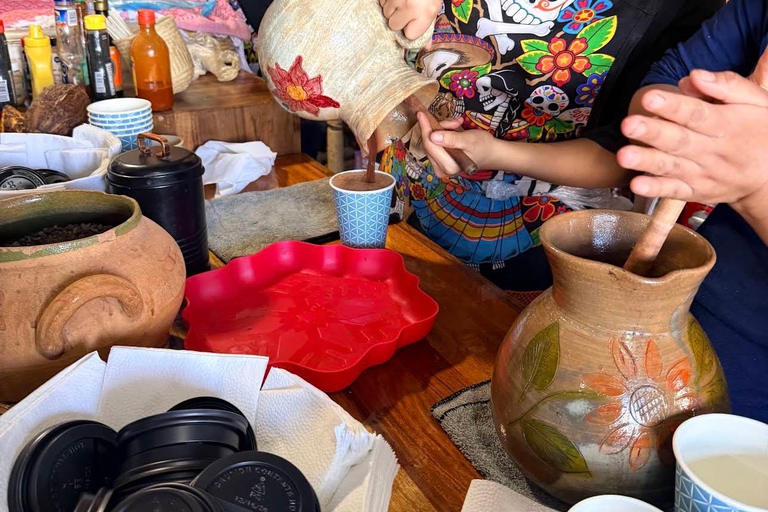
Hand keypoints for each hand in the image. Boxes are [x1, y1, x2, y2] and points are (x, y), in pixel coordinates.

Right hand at [380, 0, 440, 40]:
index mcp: (424, 13)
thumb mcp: (435, 6)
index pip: (410, 35)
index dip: (411, 30)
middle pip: (394, 25)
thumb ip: (429, 25)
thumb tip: (426, 47)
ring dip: (392, 8)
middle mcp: (409, 6)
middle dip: (399, 19)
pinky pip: (381, 1)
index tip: (414, 24)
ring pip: (385, 12)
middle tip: (407, 10)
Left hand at [417, 112, 497, 176]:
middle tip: (455, 122)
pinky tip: (454, 129)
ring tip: (457, 125)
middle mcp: (441, 169)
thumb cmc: (482, 146)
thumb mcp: (468, 140)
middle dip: (440, 128)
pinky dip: (443, 133)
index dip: (425, 128)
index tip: (421, 113)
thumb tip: (433, 136)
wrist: (489, 153)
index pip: (430, 145)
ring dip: (443, 129)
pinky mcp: (439, 162)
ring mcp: (439, 167)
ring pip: (431, 141)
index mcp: (448, 166)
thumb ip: (451, 139)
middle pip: (429, 143)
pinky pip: (435, 143)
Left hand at [617, 49, 767, 211]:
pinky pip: (674, 191)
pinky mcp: (694, 191)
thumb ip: (727, 86)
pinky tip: (636, 185)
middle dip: (652, 132)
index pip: (696, 114)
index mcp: (726, 125)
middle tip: (629, 124)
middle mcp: (711, 150)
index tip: (650, 98)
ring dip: (646, 161)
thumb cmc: (761, 131)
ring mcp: (701, 173)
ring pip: (671, 166)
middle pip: (679, 140)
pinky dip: (655, 189)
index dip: (673, 106)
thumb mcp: (757, 102)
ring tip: (624, 155)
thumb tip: (694, 75)